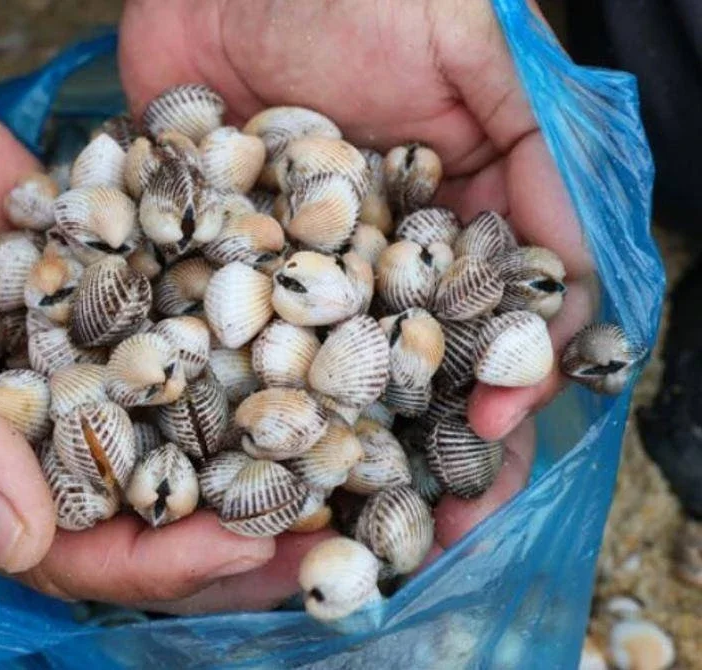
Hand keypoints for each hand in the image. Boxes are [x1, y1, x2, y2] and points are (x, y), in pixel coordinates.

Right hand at [0, 63, 281, 612]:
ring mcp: (76, 377)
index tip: (250, 547)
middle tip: (321, 521)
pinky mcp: (106, 316)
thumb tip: (18, 542)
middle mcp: (35, 438)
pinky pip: (174, 352)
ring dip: (248, 450)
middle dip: (231, 523)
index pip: (79, 552)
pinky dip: (230, 359)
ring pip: (172, 436)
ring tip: (331, 451)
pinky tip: (295, 351)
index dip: (164, 562)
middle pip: (145, 509)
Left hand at [120, 0, 593, 575]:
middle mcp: (375, 249)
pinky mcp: (212, 249)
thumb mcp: (481, 58)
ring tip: (332, 522)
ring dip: (331, 447)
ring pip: (318, 371)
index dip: (503, 389)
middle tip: (422, 534)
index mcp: (454, 212)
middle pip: (408, 368)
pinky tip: (229, 455)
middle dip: (419, 448)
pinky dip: (228, 392)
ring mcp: (291, 258)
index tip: (489, 445)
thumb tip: (577, 295)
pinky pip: (222, 331)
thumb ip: (541, 167)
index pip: (493, 320)